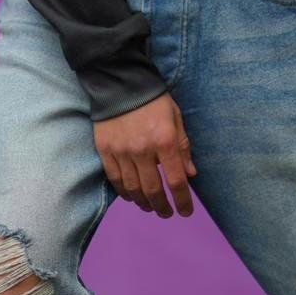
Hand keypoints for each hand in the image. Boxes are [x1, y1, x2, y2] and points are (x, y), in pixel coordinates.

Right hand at [93, 91, 197, 217]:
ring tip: (150, 207)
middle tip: (167, 213)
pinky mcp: (105, 150)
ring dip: (143, 203)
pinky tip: (131, 196)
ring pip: (133, 189)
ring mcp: (122, 152)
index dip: (182, 200)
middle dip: (162, 207)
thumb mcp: (175, 117)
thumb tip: (190, 174)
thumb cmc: (153, 99)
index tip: (186, 212)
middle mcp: (143, 150)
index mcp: (165, 140)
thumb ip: (182, 146)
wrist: (120, 82)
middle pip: (153, 190)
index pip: (176, 181)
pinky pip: (115, 180)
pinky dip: (124, 192)